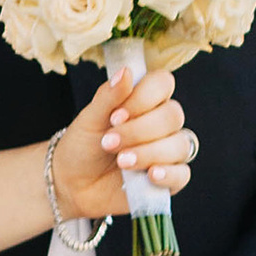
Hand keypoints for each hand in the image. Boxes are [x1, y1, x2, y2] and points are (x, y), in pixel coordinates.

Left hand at [50, 64, 193, 221]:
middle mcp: (160, 123)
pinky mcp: (169, 179)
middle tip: (109, 142)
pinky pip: (182, 174)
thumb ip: (109, 96)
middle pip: (172, 116)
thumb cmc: (83, 147)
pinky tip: (150, 175)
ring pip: (179, 145)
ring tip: (121, 162)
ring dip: (149, 152)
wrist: (74, 185)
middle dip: (139, 130)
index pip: (163, 84)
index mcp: (144, 101)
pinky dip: (168, 174)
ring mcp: (168, 151)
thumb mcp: (89, 119)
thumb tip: (126, 71)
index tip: (116, 115)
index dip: (144, 97)